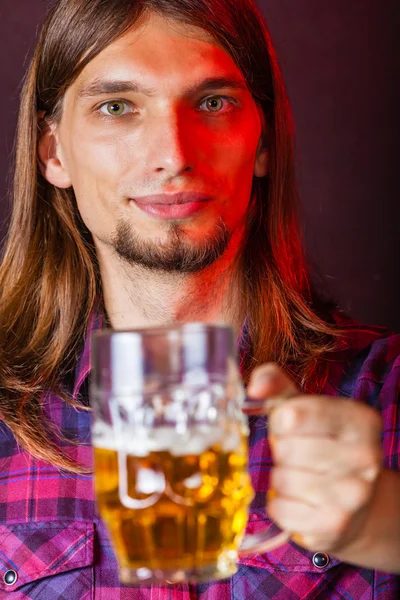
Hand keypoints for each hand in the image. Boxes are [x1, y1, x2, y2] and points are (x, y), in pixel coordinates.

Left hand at [246, 364, 382, 554]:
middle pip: (286, 448)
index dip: (281, 421)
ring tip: (300, 476)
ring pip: (282, 479)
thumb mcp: (303, 406)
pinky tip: (300, 500)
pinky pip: (281, 509)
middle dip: (282, 451)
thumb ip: (275, 384)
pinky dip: (281, 505)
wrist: (353, 503)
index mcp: (360, 419)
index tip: (293, 425)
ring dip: (280, 478)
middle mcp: (365, 456)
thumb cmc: (320, 444)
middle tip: (298, 455)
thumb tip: (255, 387)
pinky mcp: (334, 525)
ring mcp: (353, 494)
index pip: (292, 414)